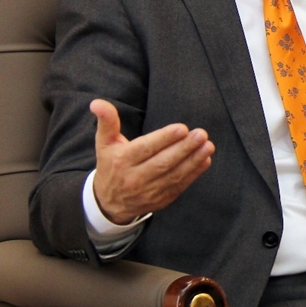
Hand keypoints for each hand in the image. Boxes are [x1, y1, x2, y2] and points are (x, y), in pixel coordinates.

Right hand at [90, 98, 214, 224]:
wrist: (108, 203)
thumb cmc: (110, 165)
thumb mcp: (104, 143)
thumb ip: (106, 122)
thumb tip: (97, 103)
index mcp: (122, 161)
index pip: (145, 149)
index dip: (164, 139)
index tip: (182, 128)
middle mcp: (135, 178)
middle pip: (163, 162)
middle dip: (184, 148)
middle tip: (201, 134)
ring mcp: (149, 191)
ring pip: (174, 175)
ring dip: (194, 160)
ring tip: (208, 146)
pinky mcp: (161, 200)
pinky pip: (179, 186)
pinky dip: (194, 174)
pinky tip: (205, 160)